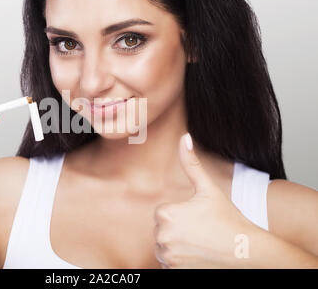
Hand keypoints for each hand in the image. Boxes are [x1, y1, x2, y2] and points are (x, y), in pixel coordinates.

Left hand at [153, 133, 256, 267]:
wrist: (246, 251)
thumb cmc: (228, 219)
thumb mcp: (208, 189)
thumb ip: (191, 163)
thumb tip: (184, 137)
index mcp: (166, 215)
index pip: (163, 213)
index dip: (181, 214)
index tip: (197, 217)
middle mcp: (162, 237)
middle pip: (162, 230)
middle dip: (177, 230)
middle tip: (201, 230)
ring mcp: (168, 257)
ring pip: (164, 246)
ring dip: (176, 244)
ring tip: (199, 241)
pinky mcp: (174, 271)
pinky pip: (168, 262)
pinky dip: (179, 259)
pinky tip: (197, 254)